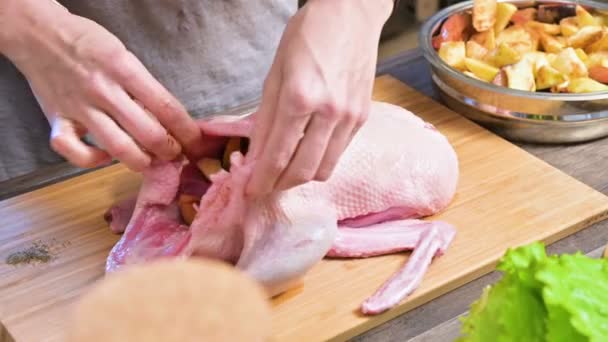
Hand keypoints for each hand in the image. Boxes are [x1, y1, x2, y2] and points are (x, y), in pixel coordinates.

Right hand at [0, 0, 202, 170]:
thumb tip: (169, 119)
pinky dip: (92, 161)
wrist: (39, 35)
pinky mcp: (57, 120)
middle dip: (169, 150)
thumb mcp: (124, 55)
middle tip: (174, 153)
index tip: (197, 143)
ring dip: (141, 161)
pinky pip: (76, 153)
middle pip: (148, 133)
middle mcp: (103, 90)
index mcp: (124, 68)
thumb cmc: (89, 44)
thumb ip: (143, 86)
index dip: (186, 130)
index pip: (166, 106)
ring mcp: (79, 108)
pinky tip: (104, 156)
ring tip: (150, 161)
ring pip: (118, 148)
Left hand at [246, 0, 392, 195]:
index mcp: (299, 98)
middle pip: (302, 171)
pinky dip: (320, 161)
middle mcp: (328, 113)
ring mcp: (350, 118)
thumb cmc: (306, 36)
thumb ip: (264, 119)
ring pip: (324, 169)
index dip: (261, 180)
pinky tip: (307, 152)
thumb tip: (255, 156)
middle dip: (280, 185)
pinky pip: (339, 153)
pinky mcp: (362, 118)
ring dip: (301, 177)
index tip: (249, 192)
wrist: (350, 15)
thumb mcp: (274, 73)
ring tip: (285, 172)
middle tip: (265, 187)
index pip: (277, 156)